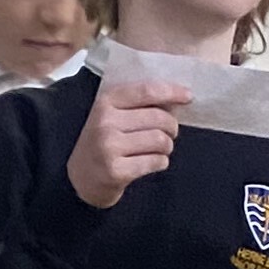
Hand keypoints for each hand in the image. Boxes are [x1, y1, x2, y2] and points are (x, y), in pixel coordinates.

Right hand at [68, 75, 189, 210]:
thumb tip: (177, 98)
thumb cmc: (104, 141)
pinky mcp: (116, 171)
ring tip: (161, 149)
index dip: (172, 92)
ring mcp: (109, 148)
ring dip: (167, 146)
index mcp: (106, 102)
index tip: (188, 97)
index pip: (147, 91)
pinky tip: (155, 162)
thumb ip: (138, 104)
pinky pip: (155, 162)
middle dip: (172, 126)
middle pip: (158, 118)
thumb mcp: (112, 115)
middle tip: (170, 133)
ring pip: (159, 140)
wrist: (80, 178)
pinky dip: (161, 162)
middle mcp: (105, 122)